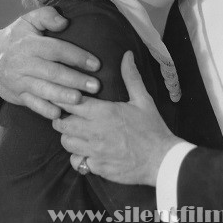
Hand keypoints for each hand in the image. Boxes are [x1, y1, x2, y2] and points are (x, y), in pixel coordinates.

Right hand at [0, 6, 100, 118]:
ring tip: (80, 100)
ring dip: (62, 96)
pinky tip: (58, 114)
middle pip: (53, 73)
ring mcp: (20, 81)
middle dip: (75, 80)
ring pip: (43, 90)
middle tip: (95, 86)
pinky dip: (44, 110)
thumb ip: (47, 16)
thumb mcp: (28, 20)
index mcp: (30, 44)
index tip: (96, 64)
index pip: (57, 50)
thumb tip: (64, 22)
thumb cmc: (16, 37)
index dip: (77, 57)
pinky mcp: (17, 95)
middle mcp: (24, 64)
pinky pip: (32, 104)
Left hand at [53, 51, 182, 185]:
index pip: (71, 103)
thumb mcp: (143, 100)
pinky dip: (78, 156)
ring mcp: (95, 151)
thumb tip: (127, 55)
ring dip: (69, 136)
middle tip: (68, 115)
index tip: (62, 96)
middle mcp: (95, 132)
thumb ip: (131, 77)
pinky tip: (87, 151)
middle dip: (62, 118)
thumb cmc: (153, 128)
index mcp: (104, 112)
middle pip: (62, 124)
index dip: (63, 98)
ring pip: (66, 143)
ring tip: (77, 132)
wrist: (161, 159)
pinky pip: (77, 162)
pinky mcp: (97, 167)